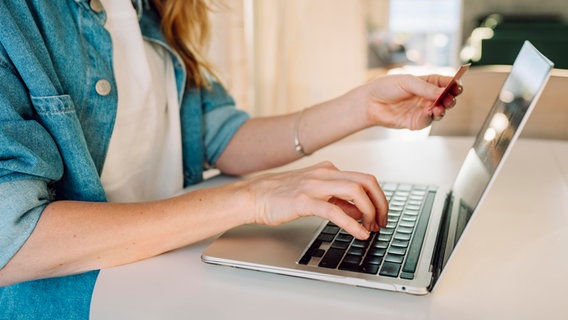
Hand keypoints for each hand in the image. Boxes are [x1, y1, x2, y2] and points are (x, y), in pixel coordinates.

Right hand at [242, 161, 387, 239]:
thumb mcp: (314, 192)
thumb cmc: (280, 195)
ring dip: (370, 211)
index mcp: (327, 170)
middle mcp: (324, 174)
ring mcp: (314, 185)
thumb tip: (358, 210)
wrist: (253, 196)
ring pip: (355, 191)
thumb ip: (337, 199)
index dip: (377, 198)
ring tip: (371, 227)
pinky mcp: (304, 200)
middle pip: (366, 181)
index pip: (364, 178)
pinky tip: (358, 233)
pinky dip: (351, 223)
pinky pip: (334, 210)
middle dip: (380, 203)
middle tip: (381, 221)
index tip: (380, 214)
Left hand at [360, 73, 462, 129]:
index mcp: (427, 82)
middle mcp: (427, 96)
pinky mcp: (416, 121)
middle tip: (450, 98)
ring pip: (440, 111)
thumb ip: (425, 88)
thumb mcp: (407, 82)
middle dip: (451, 98)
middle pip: (446, 98)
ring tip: (440, 107)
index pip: (446, 83)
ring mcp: (422, 109)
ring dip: (442, 109)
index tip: (457, 86)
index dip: (453, 84)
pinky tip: (429, 113)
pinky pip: (427, 120)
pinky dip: (430, 117)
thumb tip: (443, 92)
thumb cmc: (386, 87)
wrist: (370, 102)